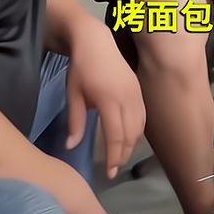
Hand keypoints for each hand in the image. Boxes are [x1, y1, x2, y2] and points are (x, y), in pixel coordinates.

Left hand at [65, 19, 145, 178]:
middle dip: (123, 155)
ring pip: (139, 127)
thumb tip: (71, 147)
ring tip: (120, 156)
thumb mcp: (73, 94)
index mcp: (109, 100)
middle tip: (114, 169)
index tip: (109, 173)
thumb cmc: (81, 68)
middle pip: (130, 135)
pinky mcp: (138, 89)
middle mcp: (127, 98)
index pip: (116, 136)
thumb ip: (75, 122)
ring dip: (131, 144)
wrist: (96, 41)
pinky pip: (142, 116)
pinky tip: (129, 138)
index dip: (114, 156)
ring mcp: (135, 93)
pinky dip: (138, 131)